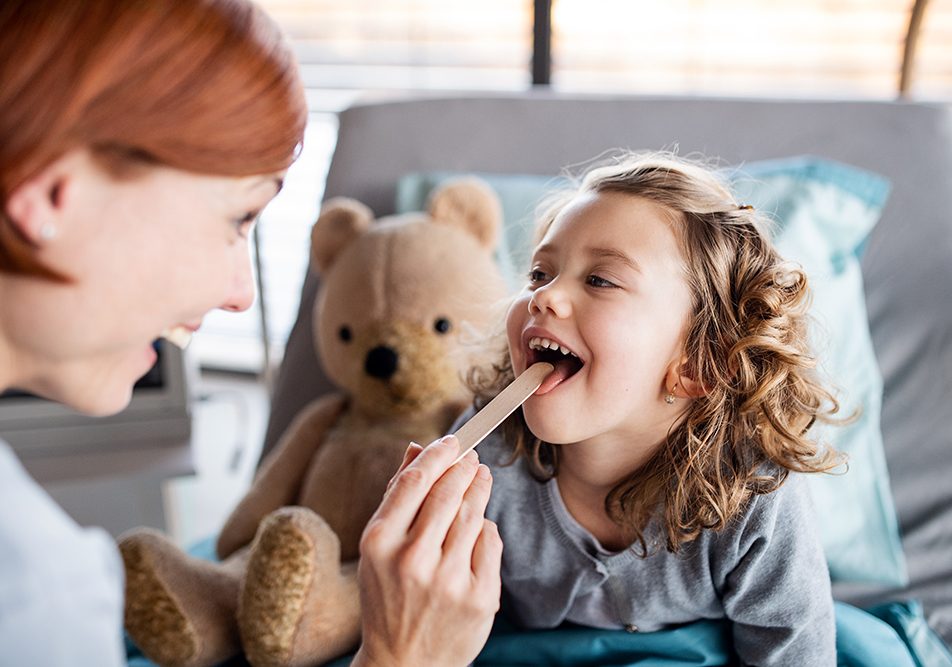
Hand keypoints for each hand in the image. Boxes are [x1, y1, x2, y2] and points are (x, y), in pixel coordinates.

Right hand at [352, 435, 501, 666]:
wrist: (404, 662)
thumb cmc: (388, 595)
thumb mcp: (379, 547)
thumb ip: (397, 495)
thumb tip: (416, 447)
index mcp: (380, 543)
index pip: (415, 481)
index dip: (439, 454)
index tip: (453, 441)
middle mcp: (412, 560)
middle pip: (449, 493)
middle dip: (465, 467)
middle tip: (472, 458)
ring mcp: (449, 581)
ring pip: (473, 514)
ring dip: (480, 489)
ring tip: (480, 479)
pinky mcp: (479, 598)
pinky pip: (490, 542)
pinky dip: (485, 528)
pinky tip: (477, 527)